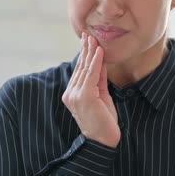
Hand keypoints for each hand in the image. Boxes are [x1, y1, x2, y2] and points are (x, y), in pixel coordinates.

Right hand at [61, 33, 119, 147]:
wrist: (104, 141)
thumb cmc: (104, 121)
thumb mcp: (102, 95)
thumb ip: (100, 79)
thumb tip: (101, 61)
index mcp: (72, 94)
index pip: (80, 71)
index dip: (84, 55)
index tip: (87, 41)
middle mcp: (71, 94)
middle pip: (81, 67)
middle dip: (85, 50)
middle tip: (88, 34)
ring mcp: (75, 95)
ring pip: (85, 69)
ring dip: (90, 52)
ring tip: (94, 38)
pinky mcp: (84, 97)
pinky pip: (91, 75)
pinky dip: (95, 62)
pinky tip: (99, 51)